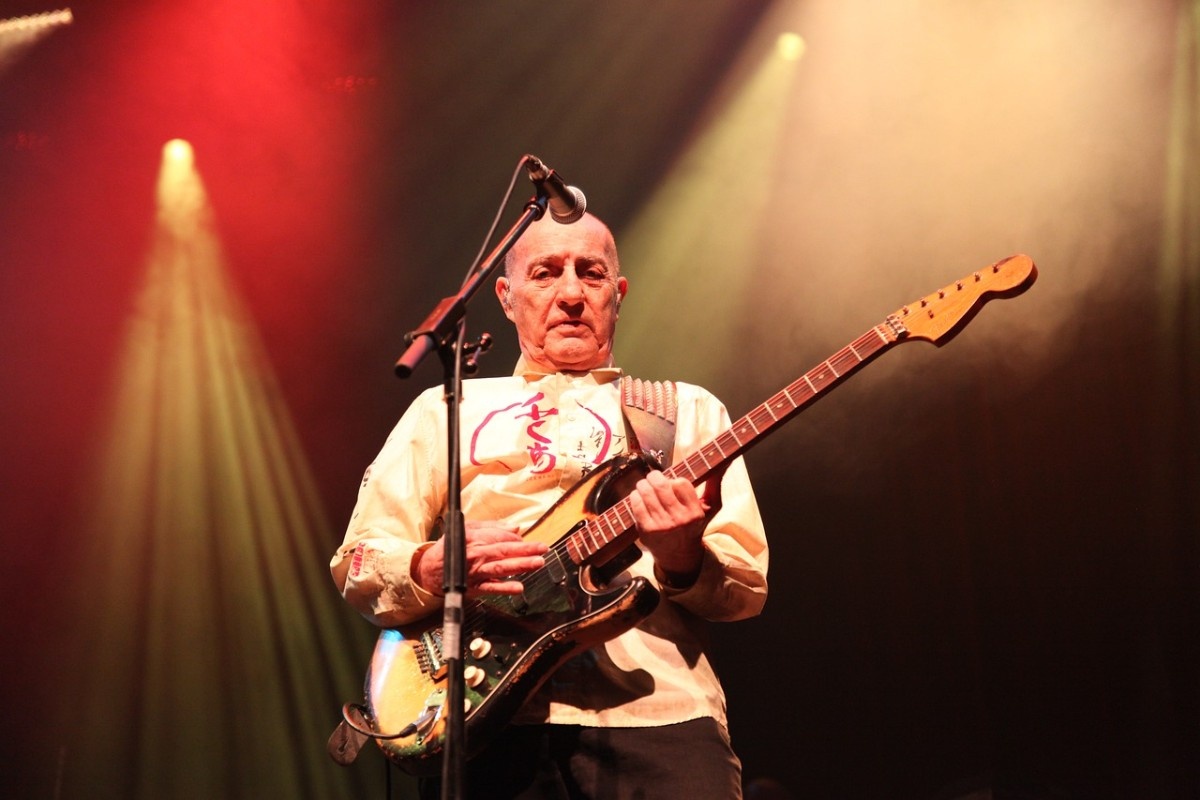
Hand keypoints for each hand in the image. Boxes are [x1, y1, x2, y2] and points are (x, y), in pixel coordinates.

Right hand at [413, 520, 547, 595]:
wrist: (429, 570)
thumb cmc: (450, 548)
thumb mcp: (466, 529)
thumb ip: (491, 527)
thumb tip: (515, 527)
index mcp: (473, 538)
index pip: (499, 536)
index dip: (515, 538)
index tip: (526, 540)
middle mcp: (476, 554)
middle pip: (504, 550)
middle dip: (525, 549)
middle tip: (543, 548)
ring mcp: (476, 572)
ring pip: (501, 568)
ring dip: (521, 565)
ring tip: (538, 563)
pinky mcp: (474, 587)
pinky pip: (491, 588)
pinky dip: (505, 588)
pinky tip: (519, 588)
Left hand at [628, 469, 723, 583]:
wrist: (680, 555)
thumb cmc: (694, 526)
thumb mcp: (710, 507)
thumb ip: (715, 484)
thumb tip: (724, 463)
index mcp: (695, 512)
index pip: (680, 483)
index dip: (674, 480)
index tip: (671, 484)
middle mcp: (679, 519)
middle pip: (661, 485)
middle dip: (654, 476)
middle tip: (653, 477)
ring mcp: (662, 525)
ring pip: (647, 492)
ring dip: (643, 484)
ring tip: (644, 486)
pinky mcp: (646, 530)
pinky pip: (636, 504)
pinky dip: (635, 496)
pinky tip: (638, 497)